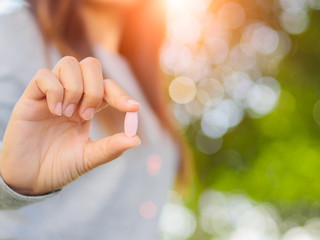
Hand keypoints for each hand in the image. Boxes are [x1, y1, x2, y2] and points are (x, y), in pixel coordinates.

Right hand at [0, 56, 139, 194]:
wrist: (31, 179)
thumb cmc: (60, 166)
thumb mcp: (89, 158)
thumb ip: (111, 148)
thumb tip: (136, 139)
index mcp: (88, 107)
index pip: (108, 87)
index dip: (121, 94)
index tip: (133, 108)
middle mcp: (72, 96)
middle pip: (91, 66)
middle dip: (95, 89)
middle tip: (86, 115)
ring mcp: (51, 94)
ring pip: (69, 64)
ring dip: (75, 88)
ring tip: (68, 114)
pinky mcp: (31, 97)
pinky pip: (44, 76)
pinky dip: (54, 90)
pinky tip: (55, 111)